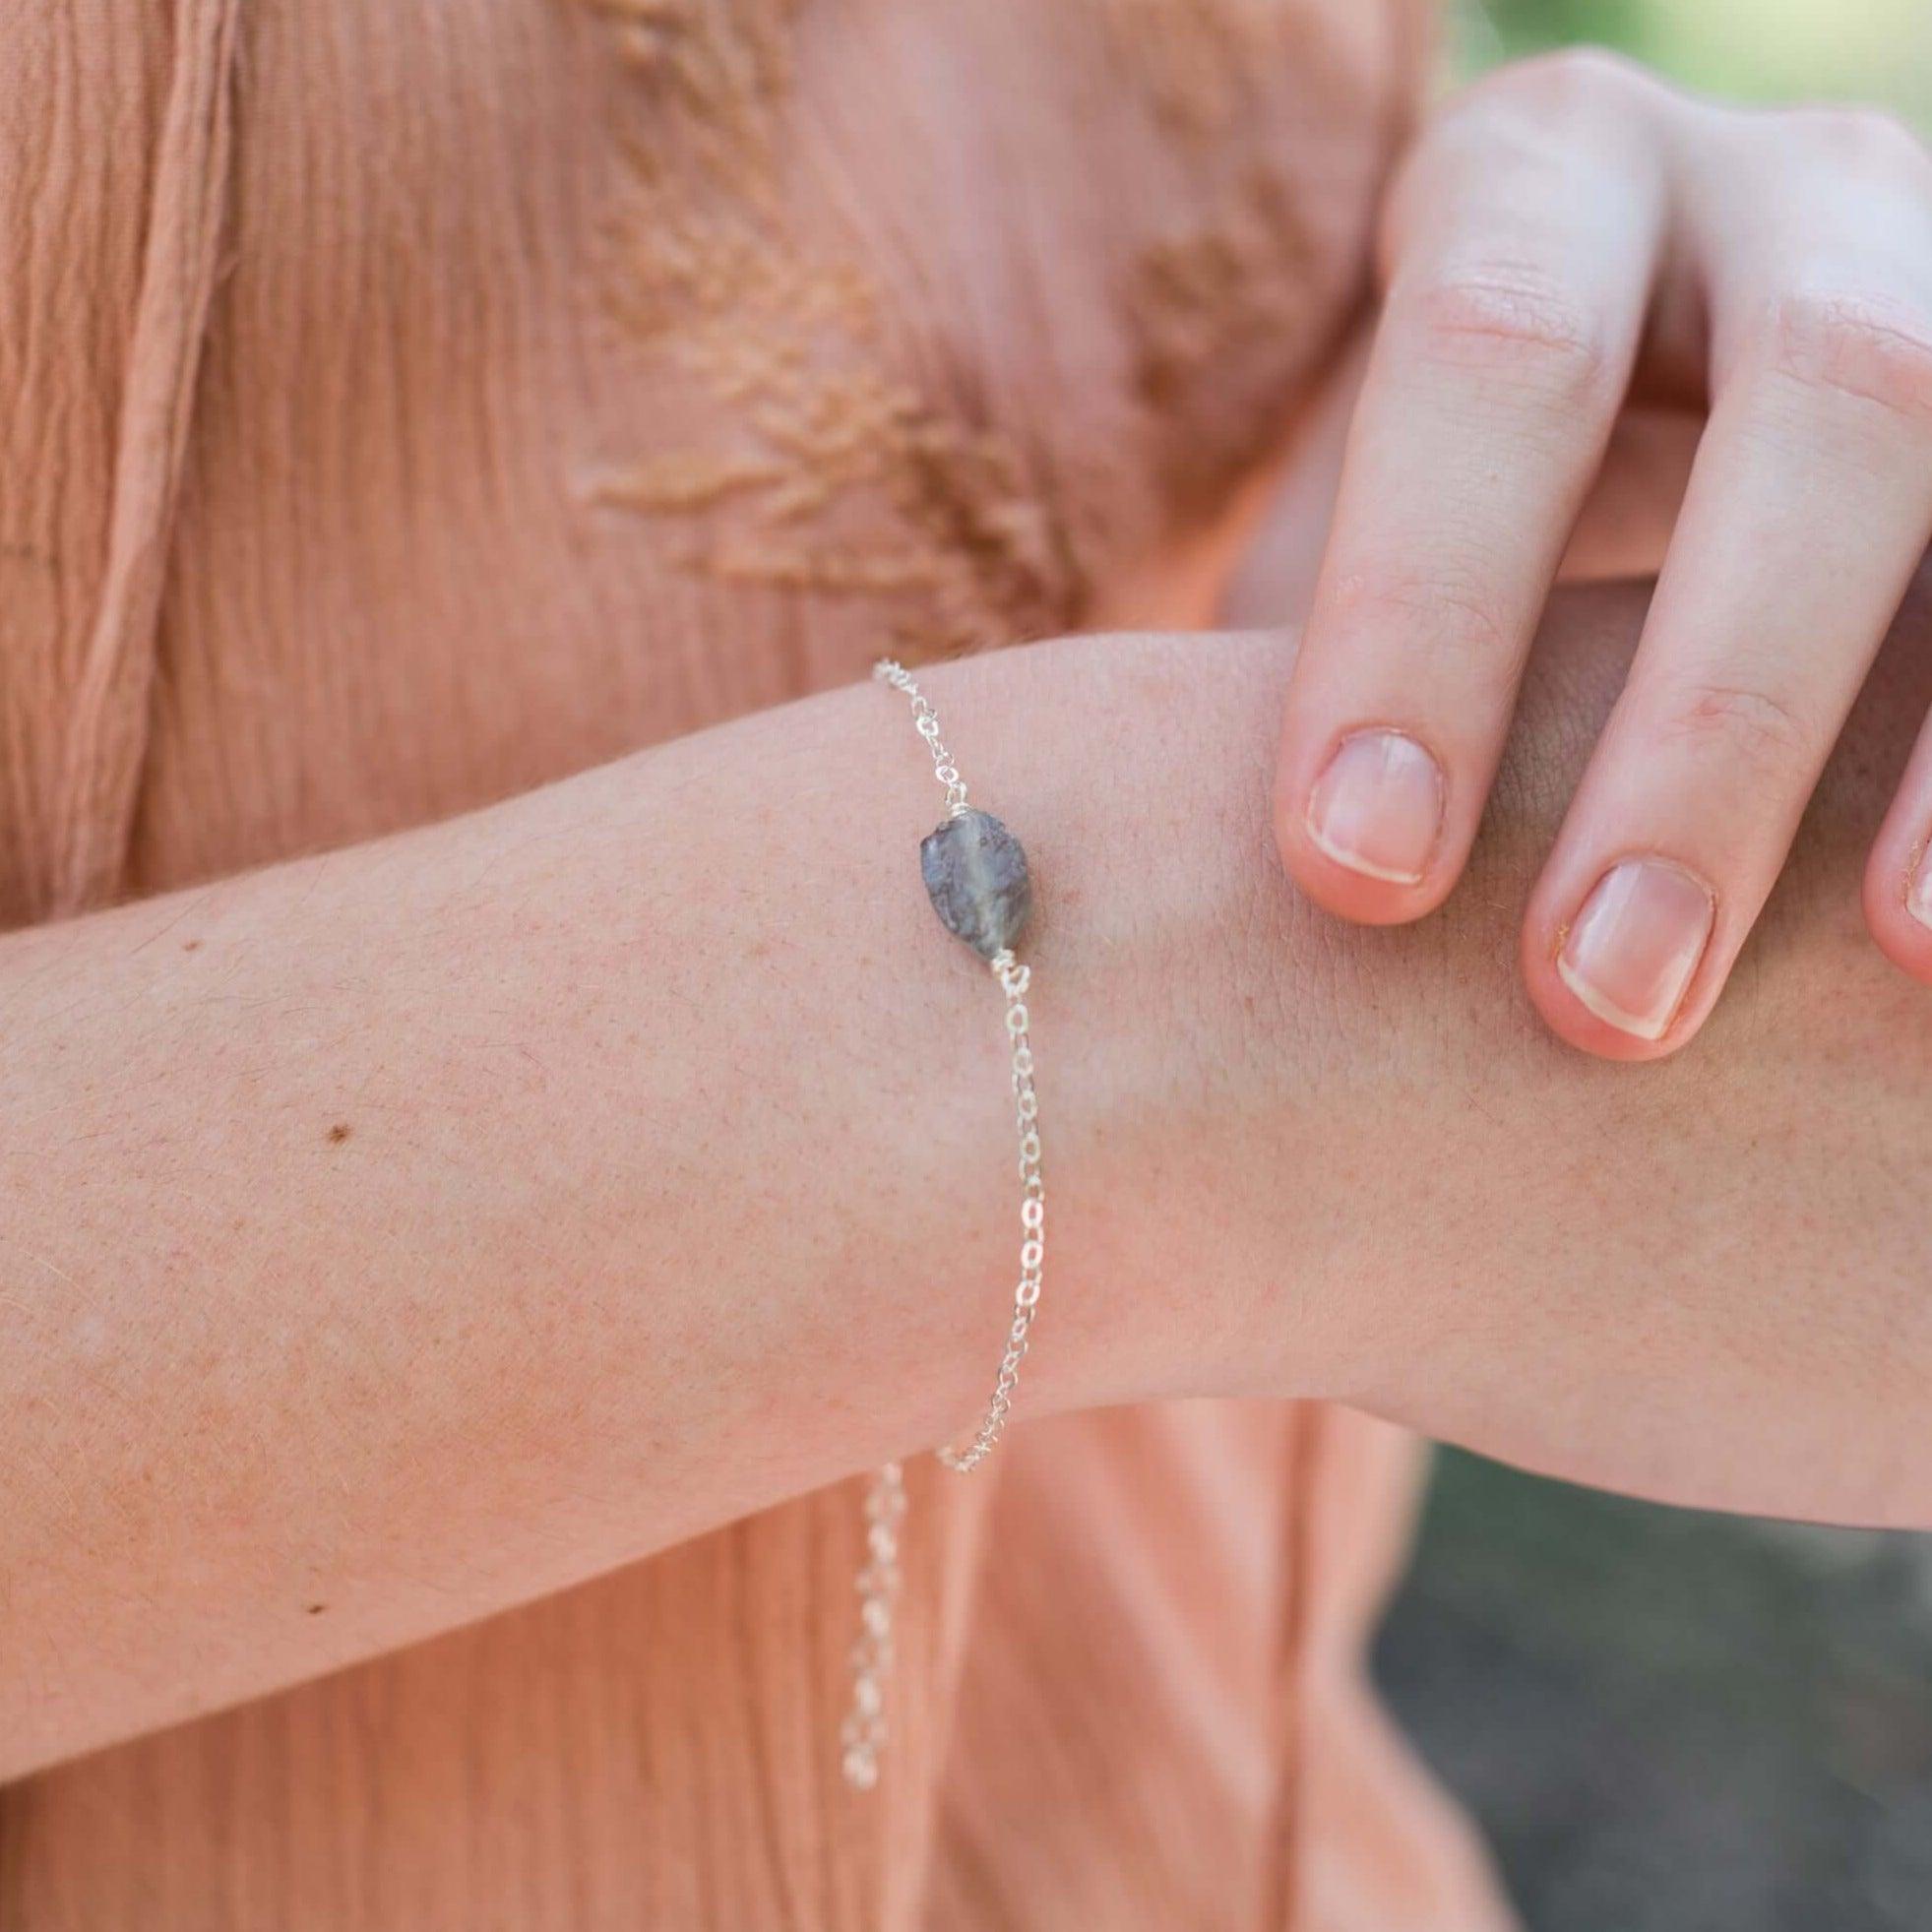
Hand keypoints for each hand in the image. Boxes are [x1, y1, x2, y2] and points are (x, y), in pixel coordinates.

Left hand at [1268, 50, 1931, 1058]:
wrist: (1628, 454)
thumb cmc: (1431, 545)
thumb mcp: (1344, 549)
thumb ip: (1257, 677)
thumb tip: (1065, 888)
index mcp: (1535, 187)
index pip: (1488, 353)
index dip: (1427, 611)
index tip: (1354, 879)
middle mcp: (1780, 196)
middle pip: (1821, 398)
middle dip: (1711, 716)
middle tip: (1600, 998)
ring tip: (1882, 964)